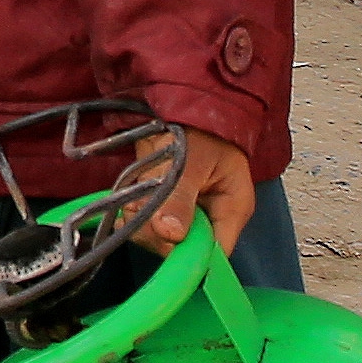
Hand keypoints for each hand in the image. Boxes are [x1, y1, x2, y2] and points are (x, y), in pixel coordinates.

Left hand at [131, 126, 258, 253]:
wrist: (180, 106)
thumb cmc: (199, 130)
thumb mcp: (193, 161)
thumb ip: (180, 197)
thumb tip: (170, 234)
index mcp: (232, 209)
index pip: (217, 251)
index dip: (192, 256)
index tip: (164, 243)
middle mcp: (211, 217)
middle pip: (186, 248)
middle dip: (159, 234)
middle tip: (143, 211)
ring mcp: (187, 214)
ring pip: (163, 238)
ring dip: (144, 225)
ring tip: (135, 203)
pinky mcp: (166, 208)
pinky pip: (149, 225)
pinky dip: (135, 217)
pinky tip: (129, 205)